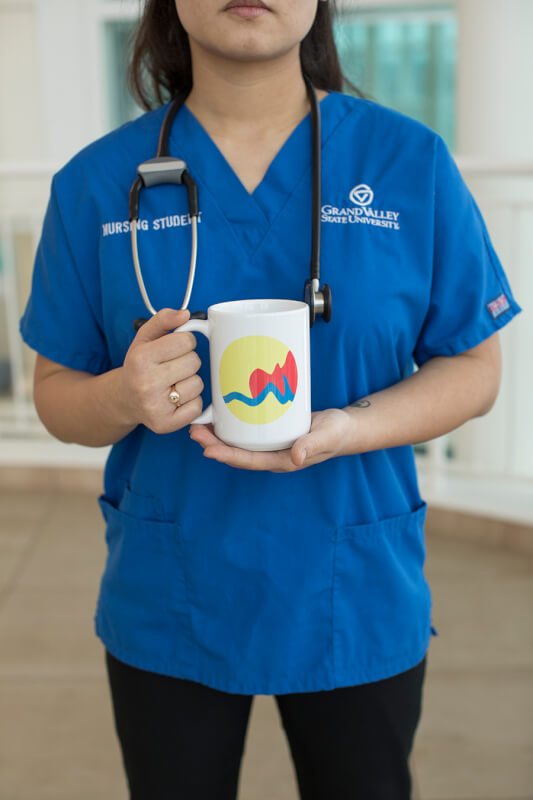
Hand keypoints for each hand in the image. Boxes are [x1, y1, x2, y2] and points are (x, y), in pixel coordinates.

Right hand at [120, 308, 203, 433]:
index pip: (186, 341)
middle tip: (173, 367)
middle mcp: (146, 383)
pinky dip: (191, 402)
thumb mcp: (144, 338)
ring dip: (190, 382)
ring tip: (174, 383)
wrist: (124, 400)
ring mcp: (155, 406)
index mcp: (140, 358)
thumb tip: (185, 314)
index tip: (176, 348)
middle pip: (194, 362)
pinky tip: (176, 399)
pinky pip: (197, 407)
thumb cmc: (139, 366)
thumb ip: (163, 320)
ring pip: (198, 384)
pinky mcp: (165, 424)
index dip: (185, 342)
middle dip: (188, 361)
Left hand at [189, 408, 353, 471]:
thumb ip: (312, 445)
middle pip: (237, 453)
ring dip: (217, 436)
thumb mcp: (327, 436)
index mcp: (282, 461)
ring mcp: (269, 445)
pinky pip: (245, 433)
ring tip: (197, 425)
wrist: (344, 428)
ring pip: (238, 443)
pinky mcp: (269, 433)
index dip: (227, 456)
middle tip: (194, 432)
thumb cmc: (337, 433)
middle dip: (214, 444)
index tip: (208, 450)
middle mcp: (271, 455)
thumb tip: (295, 458)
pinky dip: (229, 426)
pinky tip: (217, 414)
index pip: (249, 461)